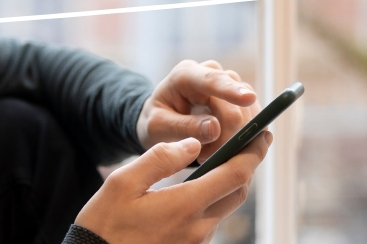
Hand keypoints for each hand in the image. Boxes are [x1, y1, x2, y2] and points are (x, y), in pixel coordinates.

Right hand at [74, 132, 271, 243]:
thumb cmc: (104, 223)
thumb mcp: (122, 182)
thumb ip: (160, 159)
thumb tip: (192, 144)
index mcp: (185, 205)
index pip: (235, 174)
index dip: (253, 152)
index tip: (262, 133)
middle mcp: (198, 227)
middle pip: (238, 191)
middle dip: (247, 164)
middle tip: (249, 141)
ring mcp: (196, 242)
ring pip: (225, 206)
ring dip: (229, 182)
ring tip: (223, 159)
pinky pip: (210, 220)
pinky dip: (213, 199)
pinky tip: (200, 187)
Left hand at [137, 60, 258, 162]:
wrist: (163, 119)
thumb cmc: (158, 121)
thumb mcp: (159, 126)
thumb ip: (184, 127)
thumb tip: (215, 128)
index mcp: (186, 74)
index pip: (211, 80)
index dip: (231, 91)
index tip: (248, 99)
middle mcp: (212, 73)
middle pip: (234, 106)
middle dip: (225, 137)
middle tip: (204, 156)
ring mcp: (229, 83)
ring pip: (247, 115)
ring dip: (232, 140)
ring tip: (206, 152)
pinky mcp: (240, 98)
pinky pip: (252, 121)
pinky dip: (239, 139)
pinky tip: (220, 148)